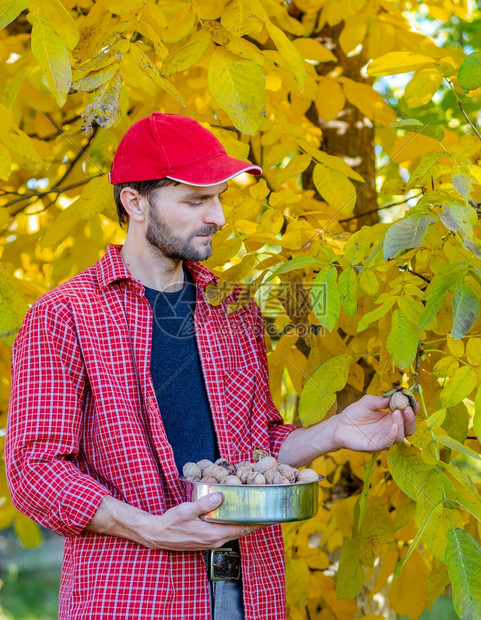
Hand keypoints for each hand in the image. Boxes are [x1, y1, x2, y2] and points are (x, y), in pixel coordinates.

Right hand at [86, 493, 265, 550]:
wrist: (157, 535)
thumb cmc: (171, 523)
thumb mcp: (186, 510)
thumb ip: (204, 503)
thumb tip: (221, 496)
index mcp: (214, 534)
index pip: (242, 529)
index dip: (257, 523)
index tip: (270, 516)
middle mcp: (216, 540)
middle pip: (241, 531)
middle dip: (255, 522)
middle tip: (267, 509)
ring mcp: (211, 541)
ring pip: (234, 531)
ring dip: (245, 522)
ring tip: (255, 510)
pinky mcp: (207, 539)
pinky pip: (226, 531)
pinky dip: (234, 524)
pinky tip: (235, 514)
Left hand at [332, 394, 417, 452]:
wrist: (339, 425)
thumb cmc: (354, 413)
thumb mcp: (368, 402)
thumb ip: (382, 400)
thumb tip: (396, 396)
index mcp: (390, 418)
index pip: (406, 416)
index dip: (412, 410)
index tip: (414, 402)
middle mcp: (390, 429)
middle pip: (408, 428)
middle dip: (411, 418)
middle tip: (407, 409)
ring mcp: (384, 438)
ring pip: (401, 435)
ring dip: (402, 424)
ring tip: (396, 413)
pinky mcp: (376, 445)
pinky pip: (388, 442)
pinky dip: (394, 434)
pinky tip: (394, 425)